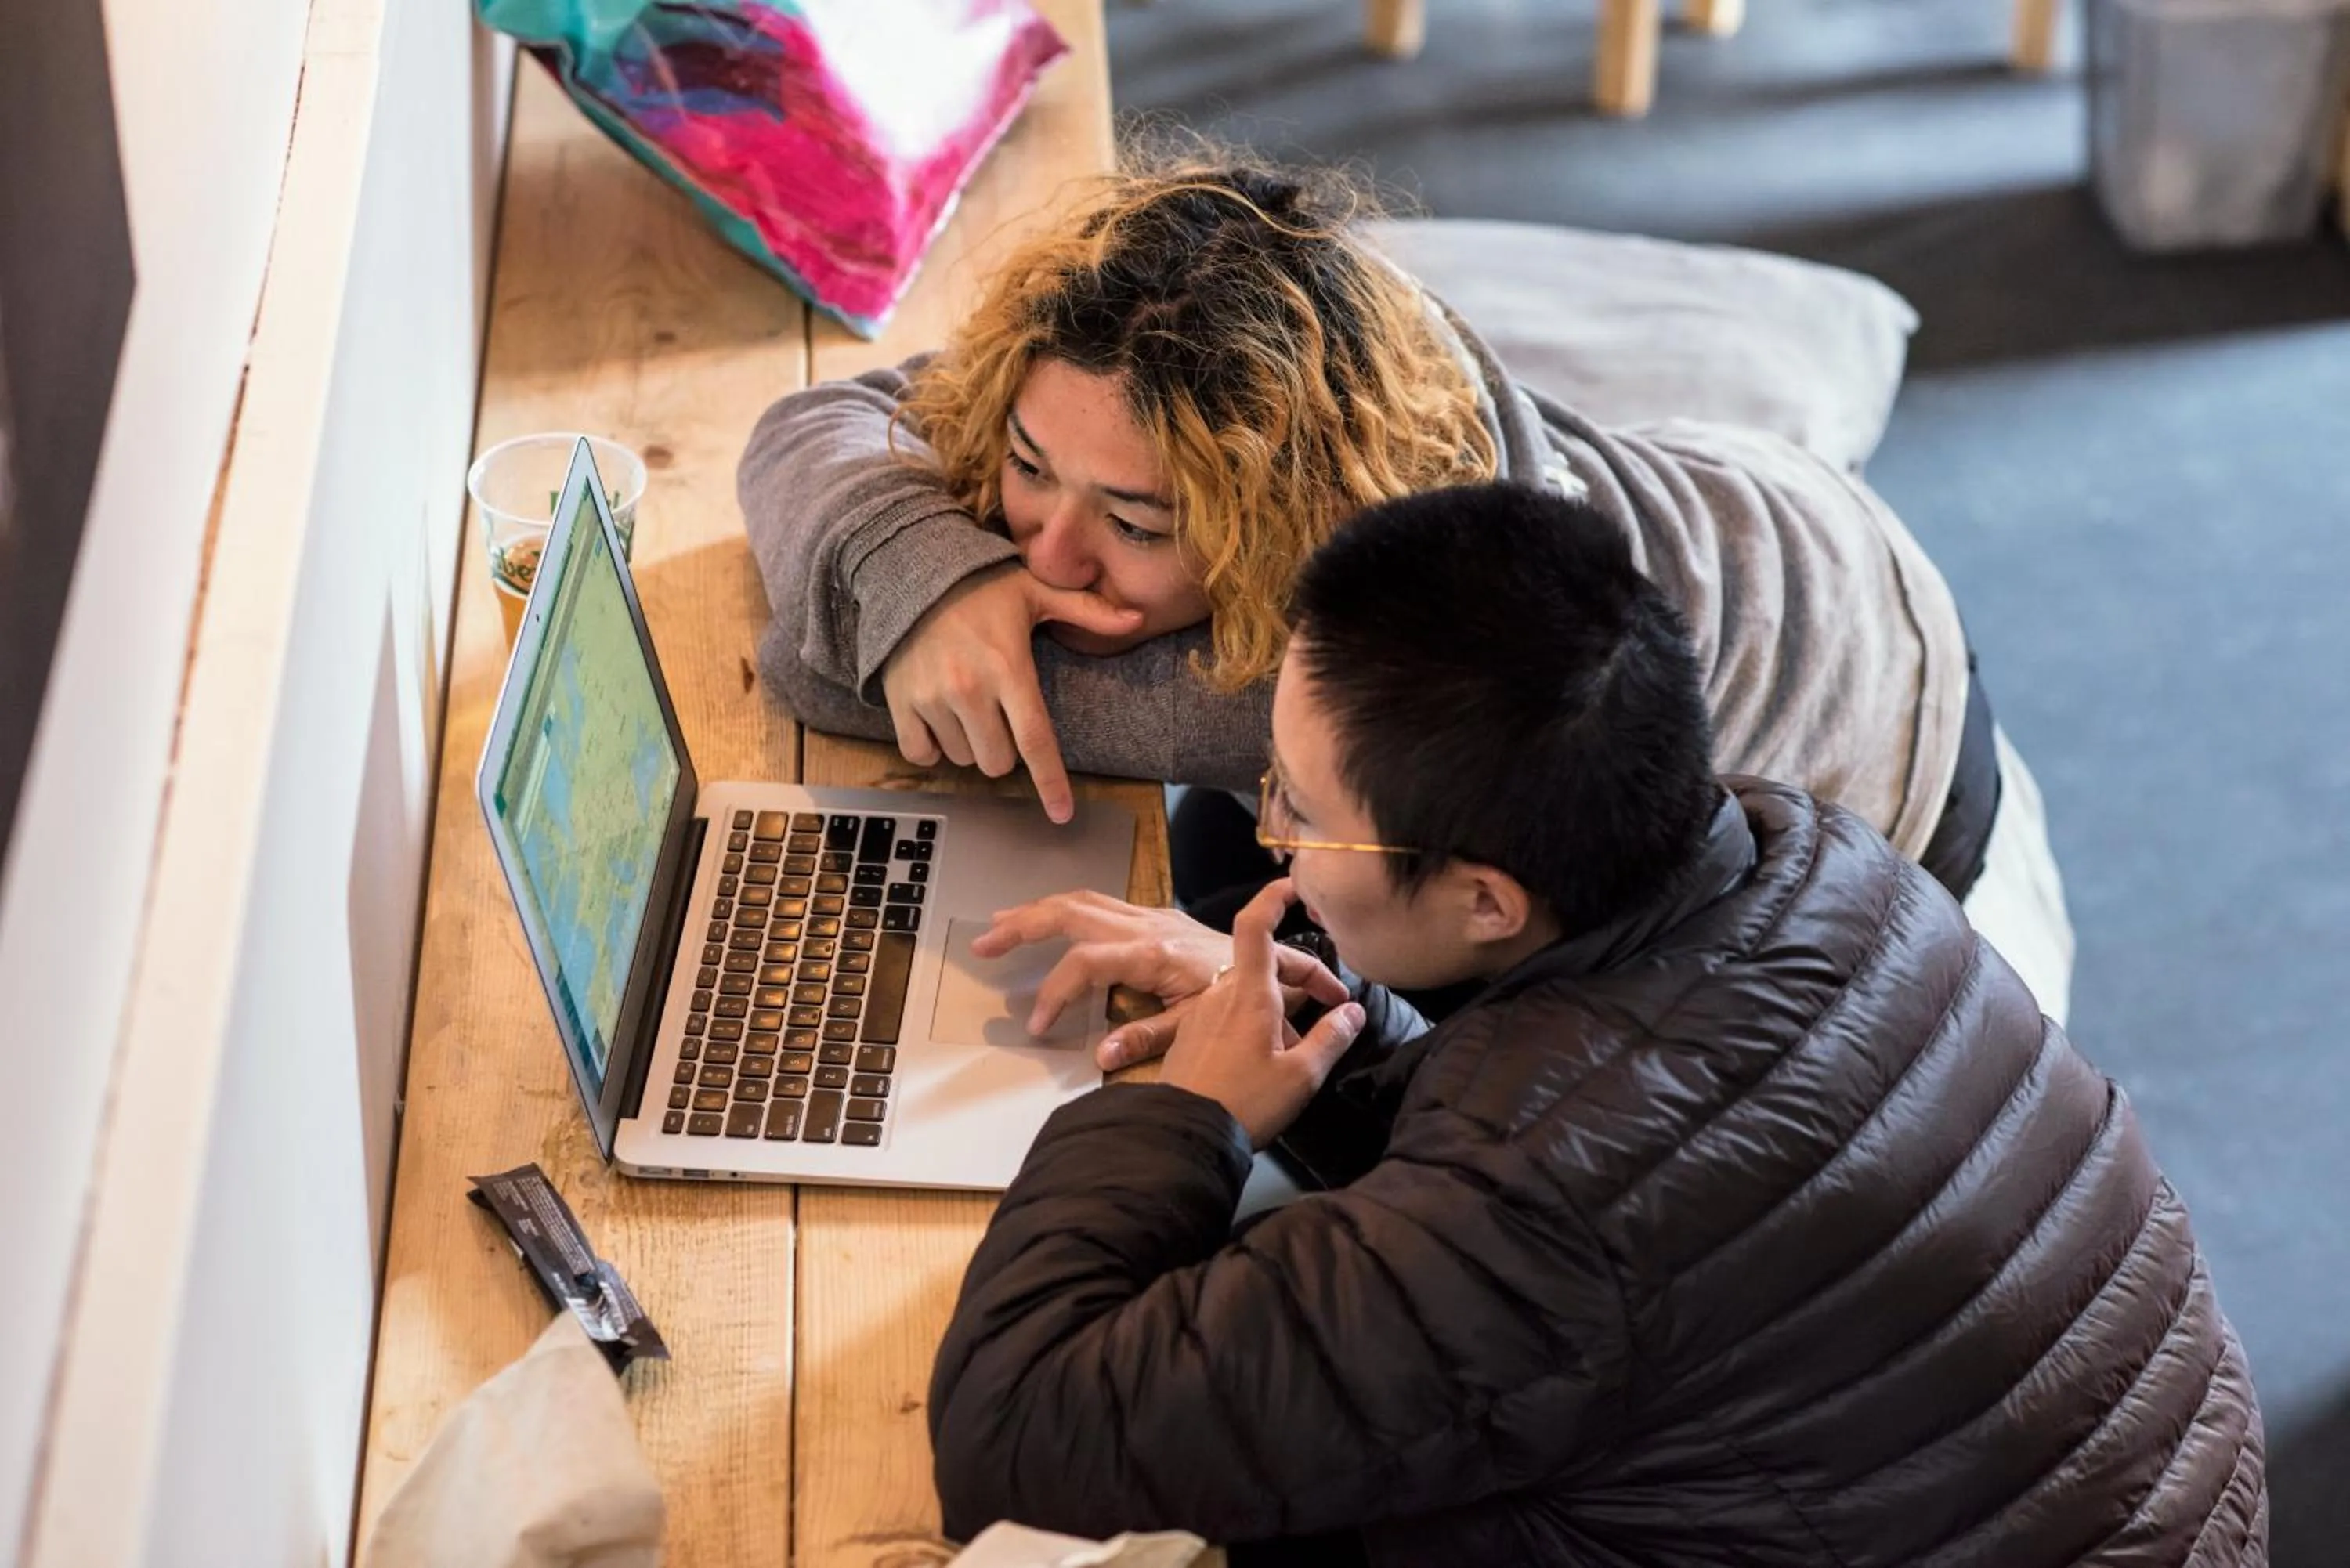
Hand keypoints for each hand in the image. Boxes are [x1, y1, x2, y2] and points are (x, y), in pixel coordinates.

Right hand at [880, 563, 1143, 823]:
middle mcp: (969, 689)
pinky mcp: (899, 703)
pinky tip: (937, 716)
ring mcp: (931, 698)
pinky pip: (921, 754)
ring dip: (970, 743)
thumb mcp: (1036, 593)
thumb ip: (1086, 611)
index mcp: (1009, 669)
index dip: (1051, 783)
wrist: (911, 570)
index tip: (1061, 814)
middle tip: (998, 714)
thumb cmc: (981, 586)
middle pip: (998, 762)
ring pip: (962, 759)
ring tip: (965, 703)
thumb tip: (1137, 619)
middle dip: (1004, 749)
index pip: (1036, 741)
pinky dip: (931, 745)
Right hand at [971, 890, 1350, 1071]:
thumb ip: (1150, 1038)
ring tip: (1000, 925)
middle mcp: (1148, 927)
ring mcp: (1149, 919)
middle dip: (1024, 924)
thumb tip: (1102, 1054)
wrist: (1277, 968)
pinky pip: (1097, 904)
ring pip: (1082, 901)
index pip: (1086, 964)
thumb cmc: (1246, 999)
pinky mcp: (1152, 919)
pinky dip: (1063, 909)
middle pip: (1072, 913)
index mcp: (1156, 953)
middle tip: (984, 942)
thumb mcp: (1201, 1025)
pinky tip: (1043, 919)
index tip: (1037, 1025)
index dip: (1055, 993)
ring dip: (1038, 911)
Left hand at [1159, 880, 1364, 1148]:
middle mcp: (1220, 994)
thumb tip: (1352, 1013)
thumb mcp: (1302, 1076)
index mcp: (1249, 993)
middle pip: (1265, 962)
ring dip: (1280, 1005)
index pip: (1256, 925)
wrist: (1183, 1138)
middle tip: (1335, 1008)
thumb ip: (1332, 1038)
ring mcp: (1201, 1015)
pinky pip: (1229, 1014)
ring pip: (1248, 991)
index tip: (1294, 885)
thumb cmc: (1244, 1104)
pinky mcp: (1190, 1038)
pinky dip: (1256, 1022)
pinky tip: (1267, 1061)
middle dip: (1304, 975)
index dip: (1273, 897)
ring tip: (1300, 1047)